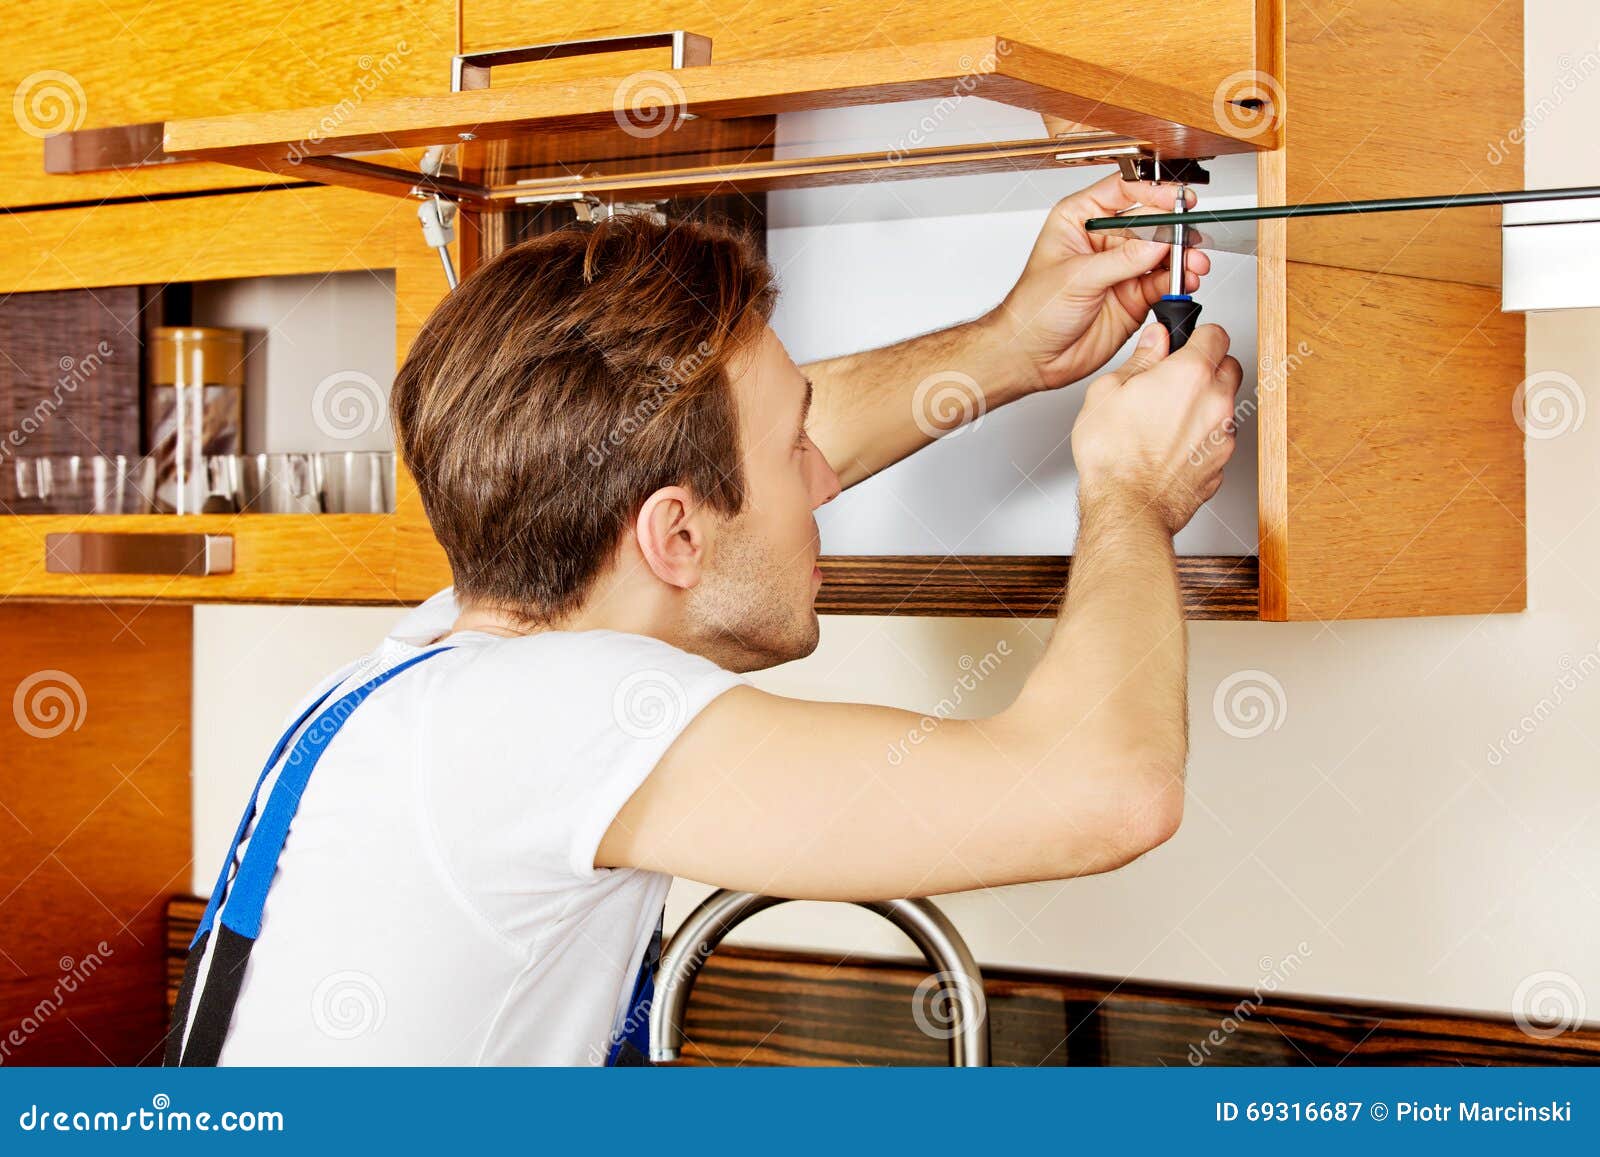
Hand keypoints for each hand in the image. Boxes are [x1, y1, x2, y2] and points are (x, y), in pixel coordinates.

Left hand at [987, 174, 1209, 391]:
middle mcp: (1103, 241)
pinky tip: (1185, 281)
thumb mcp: (1075, 277)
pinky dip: (1178, 281)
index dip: (1152, 191)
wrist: (1030, 356)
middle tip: (1188, 238)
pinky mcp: (1133, 296)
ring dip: (1180, 257)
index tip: (1176, 199)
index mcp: (1080, 220)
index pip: (1123, 191)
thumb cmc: (1033, 311)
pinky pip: (1162, 282)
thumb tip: (1156, 243)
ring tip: (1193, 264)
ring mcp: (1121, 268)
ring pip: (1161, 253)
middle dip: (1172, 229)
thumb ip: (1120, 260)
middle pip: (1150, 221)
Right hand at [1070, 322, 1242, 535]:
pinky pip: (1218, 441)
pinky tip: (1172, 447)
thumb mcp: (1109, 391)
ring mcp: (1223, 436)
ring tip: (1168, 419)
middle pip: (1230, 367)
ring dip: (1205, 405)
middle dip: (1208, 367)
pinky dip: (1202, 439)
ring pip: (1226, 407)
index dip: (1198, 336)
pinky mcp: (1221, 466)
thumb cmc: (1113, 455)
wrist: (1127, 507)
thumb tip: (1155, 339)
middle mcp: (1216, 402)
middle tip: (1177, 380)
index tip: (1183, 344)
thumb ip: (1140, 358)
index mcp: (1191, 374)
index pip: (1217, 334)